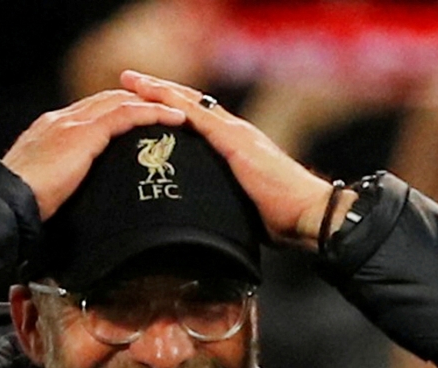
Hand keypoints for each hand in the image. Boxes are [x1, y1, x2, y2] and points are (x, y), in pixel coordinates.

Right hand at [2, 90, 185, 219]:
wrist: (4, 204)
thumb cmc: (21, 210)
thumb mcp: (47, 194)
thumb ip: (64, 188)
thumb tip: (82, 209)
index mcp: (50, 132)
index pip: (91, 113)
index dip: (120, 112)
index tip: (144, 121)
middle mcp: (61, 120)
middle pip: (108, 100)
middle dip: (140, 102)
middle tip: (170, 111)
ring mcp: (71, 124)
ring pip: (120, 102)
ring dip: (153, 104)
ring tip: (181, 113)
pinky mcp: (83, 134)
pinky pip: (126, 115)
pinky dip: (153, 114)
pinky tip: (174, 120)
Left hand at [120, 70, 353, 248]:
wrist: (309, 214)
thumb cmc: (283, 218)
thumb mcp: (242, 207)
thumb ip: (222, 201)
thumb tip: (203, 218)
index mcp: (236, 146)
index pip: (198, 119)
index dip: (171, 107)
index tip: (144, 100)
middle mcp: (235, 132)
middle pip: (189, 103)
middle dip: (158, 91)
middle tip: (128, 79)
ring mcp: (236, 133)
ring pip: (190, 103)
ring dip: (159, 90)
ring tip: (131, 80)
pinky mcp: (236, 142)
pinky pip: (199, 116)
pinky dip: (173, 103)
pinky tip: (153, 96)